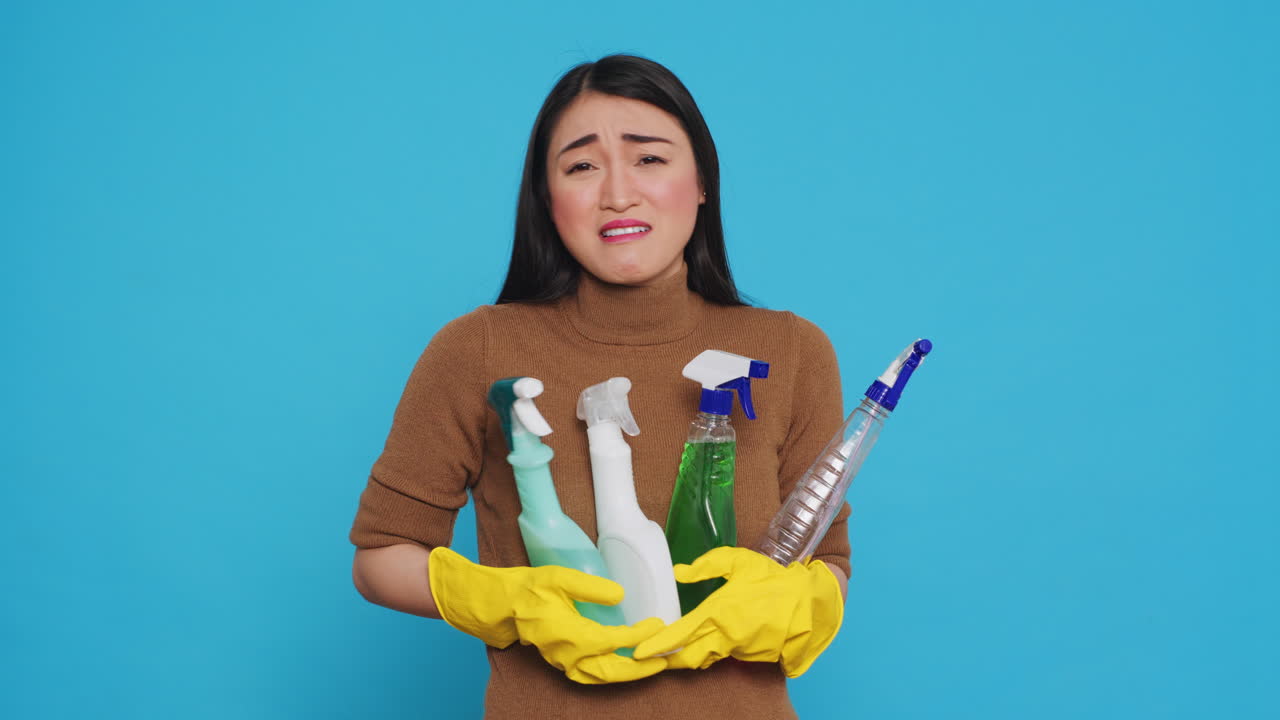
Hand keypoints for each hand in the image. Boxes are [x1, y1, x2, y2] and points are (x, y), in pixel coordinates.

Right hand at [428, 546, 665, 683]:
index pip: (613, 641)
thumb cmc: (529, 589)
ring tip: (653, 666)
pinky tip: (626, 668)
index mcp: (570, 634)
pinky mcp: (563, 663)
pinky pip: (593, 676)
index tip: (657, 624)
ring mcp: (564, 663)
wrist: (502, 606)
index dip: (638, 635)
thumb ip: (590, 587)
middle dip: (641, 667)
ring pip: (603, 678)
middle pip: (612, 671)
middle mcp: (568, 655)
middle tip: (665, 660)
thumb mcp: (558, 577)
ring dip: (629, 675)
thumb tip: (620, 596)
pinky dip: (612, 676)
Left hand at [632, 546, 842, 676]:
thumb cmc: (773, 579)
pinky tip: (707, 642)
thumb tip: (678, 573)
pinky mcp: (750, 656)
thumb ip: (707, 565)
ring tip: (672, 651)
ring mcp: (739, 650)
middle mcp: (726, 636)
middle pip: (687, 656)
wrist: (811, 604)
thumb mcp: (740, 562)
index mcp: (719, 612)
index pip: (680, 634)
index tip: (639, 651)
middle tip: (649, 658)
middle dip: (667, 660)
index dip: (658, 646)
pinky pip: (724, 655)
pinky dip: (712, 651)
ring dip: (689, 656)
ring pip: (705, 657)